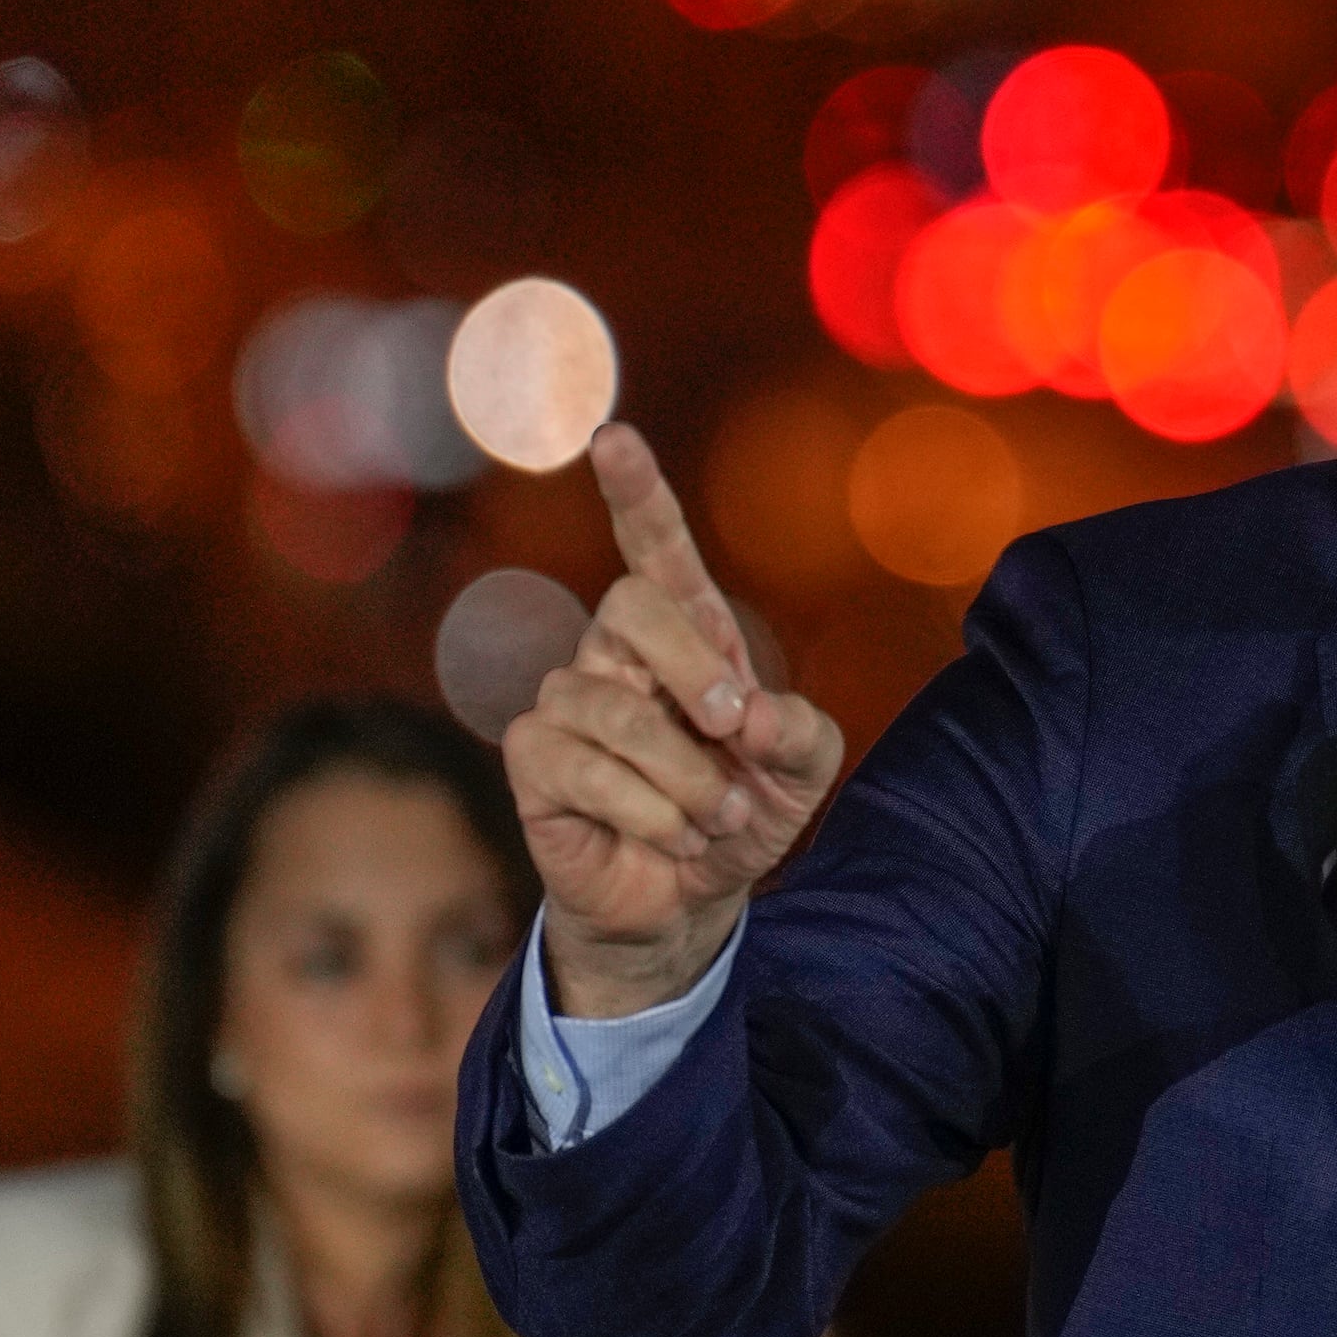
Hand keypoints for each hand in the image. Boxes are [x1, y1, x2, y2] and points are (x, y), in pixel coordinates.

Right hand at [506, 424, 845, 1014]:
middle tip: (734, 732)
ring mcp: (566, 702)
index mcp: (683, 633)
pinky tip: (669, 838)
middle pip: (631, 605)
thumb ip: (800, 733)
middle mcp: (614, 653)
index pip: (652, 546)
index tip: (613, 438)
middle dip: (695, 671)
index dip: (634, 491)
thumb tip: (747, 715)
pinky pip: (582, 765)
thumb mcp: (801, 772)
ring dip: (687, 776)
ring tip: (715, 817)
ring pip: (614, 707)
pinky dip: (648, 810)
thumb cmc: (743, 811)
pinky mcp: (534, 760)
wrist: (694, 899)